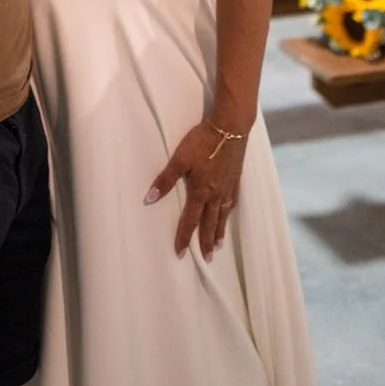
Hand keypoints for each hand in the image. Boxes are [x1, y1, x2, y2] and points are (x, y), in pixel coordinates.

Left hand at [145, 118, 247, 259]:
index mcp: (200, 191)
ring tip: (219, 244)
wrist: (230, 127)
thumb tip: (149, 199)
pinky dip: (230, 212)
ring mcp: (228, 186)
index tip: (181, 253)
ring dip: (220, 230)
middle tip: (208, 258)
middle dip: (207, 241)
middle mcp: (216, 194)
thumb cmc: (202, 141)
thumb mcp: (179, 159)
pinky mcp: (236, 177)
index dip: (184, 237)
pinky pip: (233, 201)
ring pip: (224, 214)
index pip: (190, 220)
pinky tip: (229, 213)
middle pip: (210, 222)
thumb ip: (165, 180)